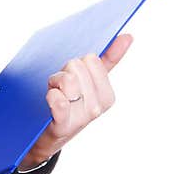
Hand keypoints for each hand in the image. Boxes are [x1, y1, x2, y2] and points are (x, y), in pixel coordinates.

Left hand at [20, 33, 134, 165]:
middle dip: (63, 71)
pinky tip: (50, 99)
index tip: (73, 75)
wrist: (46, 137)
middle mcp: (97, 108)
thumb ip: (109, 60)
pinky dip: (52, 96)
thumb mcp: (88, 84)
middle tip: (60, 87)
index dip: (75, 63)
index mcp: (107, 95)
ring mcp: (82, 119)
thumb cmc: (68, 105)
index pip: (92, 60)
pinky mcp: (62, 127)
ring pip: (67, 80)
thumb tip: (127, 36)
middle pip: (77, 66)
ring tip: (53, 93)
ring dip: (53, 82)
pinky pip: (59, 101)